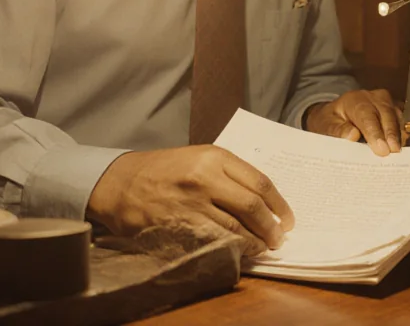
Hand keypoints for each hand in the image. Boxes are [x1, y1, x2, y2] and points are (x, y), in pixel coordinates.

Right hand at [86, 146, 294, 255]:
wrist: (121, 182)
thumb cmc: (164, 169)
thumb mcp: (199, 158)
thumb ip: (229, 174)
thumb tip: (263, 199)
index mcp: (215, 157)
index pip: (260, 182)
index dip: (280, 204)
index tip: (288, 218)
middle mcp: (205, 178)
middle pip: (253, 207)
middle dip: (271, 227)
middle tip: (278, 238)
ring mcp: (191, 204)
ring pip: (235, 229)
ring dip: (254, 243)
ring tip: (262, 248)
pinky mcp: (178, 226)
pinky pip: (214, 242)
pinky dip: (231, 250)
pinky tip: (238, 252)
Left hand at [304, 89, 403, 155]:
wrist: (337, 113)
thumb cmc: (331, 121)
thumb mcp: (326, 125)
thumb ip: (337, 130)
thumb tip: (352, 136)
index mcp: (354, 100)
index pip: (366, 115)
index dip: (375, 133)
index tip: (381, 149)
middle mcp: (372, 97)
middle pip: (386, 113)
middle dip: (391, 134)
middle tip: (393, 151)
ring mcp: (386, 101)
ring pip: (397, 116)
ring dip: (399, 134)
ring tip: (398, 152)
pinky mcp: (394, 108)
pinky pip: (402, 119)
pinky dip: (403, 133)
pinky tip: (401, 146)